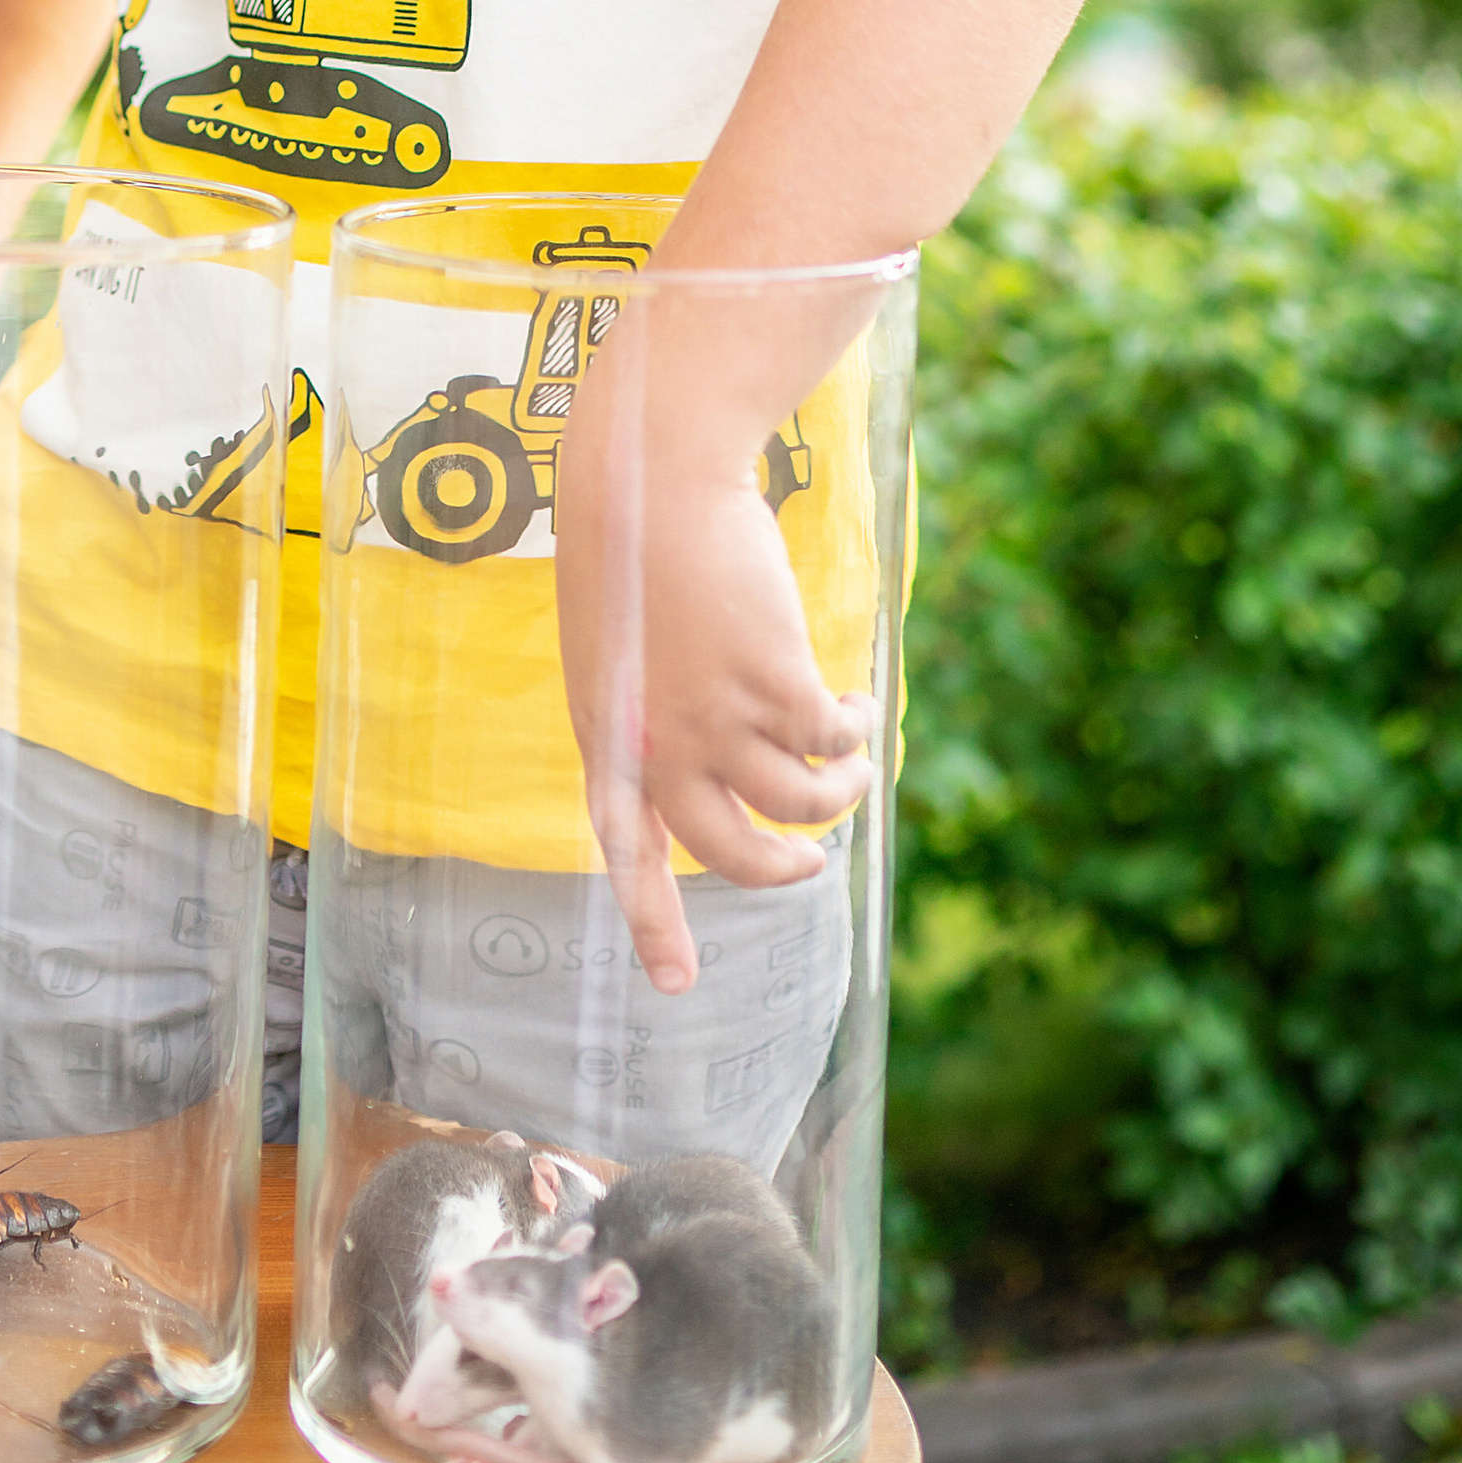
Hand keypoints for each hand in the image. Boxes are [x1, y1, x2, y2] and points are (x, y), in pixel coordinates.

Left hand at [555, 311, 873, 994]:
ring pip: (799, 802)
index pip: (627, 849)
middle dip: (778, 868)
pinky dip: (850, 731)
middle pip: (731, 851)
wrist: (652, 478)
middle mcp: (660, 744)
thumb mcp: (616, 647)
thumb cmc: (633, 549)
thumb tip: (701, 755)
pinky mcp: (775, 685)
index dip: (652, 920)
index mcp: (609, 736)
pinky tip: (852, 701)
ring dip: (834, 794)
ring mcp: (718, 720)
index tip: (676, 984)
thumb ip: (648, 710)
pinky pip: (831, 742)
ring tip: (846, 765)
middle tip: (809, 862)